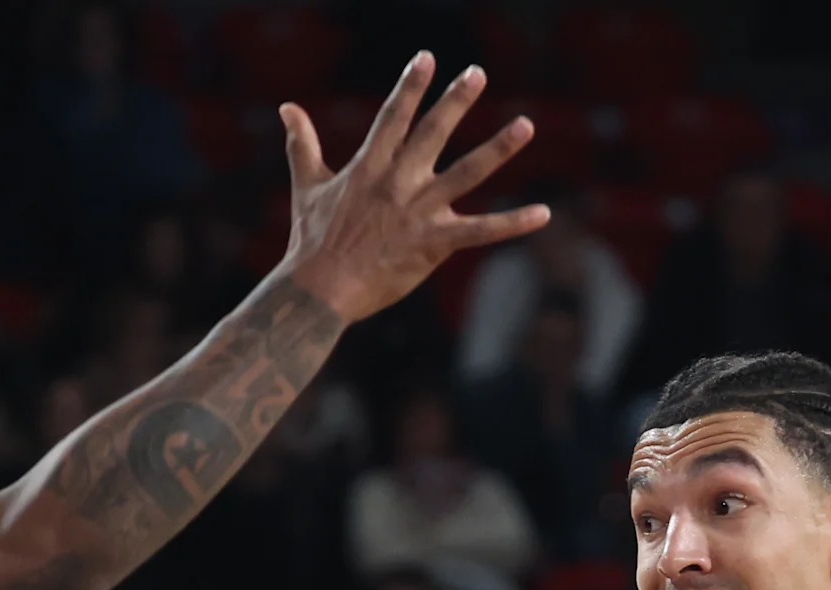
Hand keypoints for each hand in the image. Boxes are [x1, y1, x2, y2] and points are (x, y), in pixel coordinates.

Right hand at [277, 54, 548, 323]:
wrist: (319, 290)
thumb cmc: (311, 241)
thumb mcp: (306, 185)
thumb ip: (302, 143)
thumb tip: (286, 108)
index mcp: (369, 166)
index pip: (393, 116)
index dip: (410, 85)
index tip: (427, 57)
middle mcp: (397, 182)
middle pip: (432, 133)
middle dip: (456, 101)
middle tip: (478, 73)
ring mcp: (418, 212)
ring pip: (467, 174)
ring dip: (498, 148)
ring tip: (526, 124)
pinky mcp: (433, 244)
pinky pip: (481, 232)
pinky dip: (513, 224)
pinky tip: (544, 213)